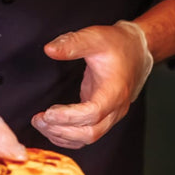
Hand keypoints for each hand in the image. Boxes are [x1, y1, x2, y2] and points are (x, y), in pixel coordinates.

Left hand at [31, 21, 152, 149]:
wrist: (136, 51)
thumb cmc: (116, 44)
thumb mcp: (94, 38)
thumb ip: (72, 44)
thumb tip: (49, 50)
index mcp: (114, 90)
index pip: (93, 113)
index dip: (69, 116)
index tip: (48, 112)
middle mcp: (115, 107)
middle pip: (91, 132)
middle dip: (61, 129)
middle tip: (39, 119)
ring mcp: (111, 114)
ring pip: (88, 137)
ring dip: (62, 135)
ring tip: (40, 123)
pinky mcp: (103, 115)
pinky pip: (87, 135)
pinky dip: (68, 137)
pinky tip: (51, 129)